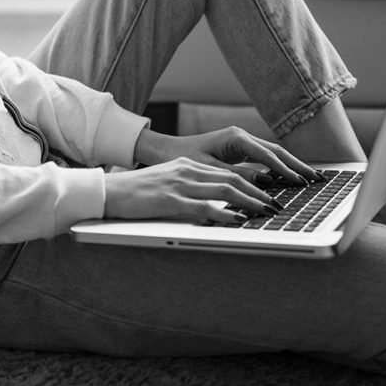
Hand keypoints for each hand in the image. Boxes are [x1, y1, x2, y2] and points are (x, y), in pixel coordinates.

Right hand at [103, 155, 279, 223]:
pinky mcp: (170, 200)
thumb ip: (189, 187)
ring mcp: (179, 184)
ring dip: (250, 202)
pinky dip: (225, 213)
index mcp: (187, 165)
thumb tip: (212, 203)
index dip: (251, 183)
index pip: (227, 172)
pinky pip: (204, 207)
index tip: (268, 194)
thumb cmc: (135, 192)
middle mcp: (187, 170)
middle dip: (258, 192)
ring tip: (267, 212)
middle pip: (231, 179)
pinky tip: (238, 220)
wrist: (109, 191)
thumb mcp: (166, 182)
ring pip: (224, 190)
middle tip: (277, 205)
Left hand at [134, 125, 321, 186]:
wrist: (166, 151)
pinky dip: (279, 167)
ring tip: (311, 178)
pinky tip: (290, 178)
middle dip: (298, 165)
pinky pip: (265, 158)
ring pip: (273, 154)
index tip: (301, 182)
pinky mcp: (239, 150)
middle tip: (317, 179)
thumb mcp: (209, 170)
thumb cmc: (183, 159)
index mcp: (235, 138)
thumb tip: (264, 183)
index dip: (285, 170)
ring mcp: (241, 142)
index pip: (268, 156)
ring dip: (291, 166)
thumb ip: (236, 176)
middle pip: (277, 151)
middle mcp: (241, 136)